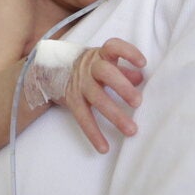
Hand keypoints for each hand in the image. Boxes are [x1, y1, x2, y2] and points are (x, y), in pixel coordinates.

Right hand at [62, 38, 145, 154]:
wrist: (51, 69)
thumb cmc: (89, 67)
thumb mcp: (105, 63)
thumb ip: (123, 70)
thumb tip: (141, 77)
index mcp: (100, 55)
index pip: (113, 47)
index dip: (128, 52)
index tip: (142, 63)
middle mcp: (89, 68)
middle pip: (106, 73)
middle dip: (122, 87)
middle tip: (138, 102)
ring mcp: (79, 84)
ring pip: (97, 98)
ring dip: (115, 115)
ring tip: (131, 130)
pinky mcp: (71, 100)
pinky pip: (83, 118)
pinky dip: (94, 134)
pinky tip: (104, 148)